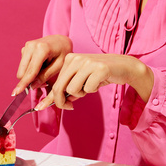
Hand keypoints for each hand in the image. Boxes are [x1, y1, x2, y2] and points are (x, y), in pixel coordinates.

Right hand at [13, 35, 72, 95]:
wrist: (60, 40)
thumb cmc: (63, 52)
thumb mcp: (59, 66)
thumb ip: (45, 76)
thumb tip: (32, 86)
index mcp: (41, 49)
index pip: (30, 71)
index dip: (24, 84)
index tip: (16, 93)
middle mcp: (31, 46)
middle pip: (22, 72)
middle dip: (30, 81)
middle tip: (44, 82)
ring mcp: (26, 47)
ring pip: (22, 71)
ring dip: (30, 76)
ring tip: (44, 72)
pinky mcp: (24, 49)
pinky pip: (23, 66)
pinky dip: (30, 70)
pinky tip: (40, 66)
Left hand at [35, 53, 153, 109]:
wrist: (124, 66)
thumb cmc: (100, 75)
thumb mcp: (81, 80)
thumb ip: (69, 89)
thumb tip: (58, 102)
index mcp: (69, 59)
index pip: (56, 82)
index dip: (51, 98)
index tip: (41, 107)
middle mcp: (76, 58)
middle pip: (60, 87)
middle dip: (61, 102)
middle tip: (70, 107)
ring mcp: (87, 62)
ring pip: (73, 90)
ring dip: (81, 94)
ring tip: (90, 86)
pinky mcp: (99, 68)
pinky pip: (88, 89)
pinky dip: (93, 90)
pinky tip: (99, 82)